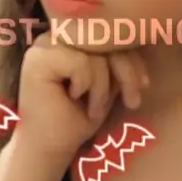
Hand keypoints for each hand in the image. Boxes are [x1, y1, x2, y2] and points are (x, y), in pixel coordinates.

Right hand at [16, 32, 148, 156]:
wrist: (51, 148)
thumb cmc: (78, 116)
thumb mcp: (109, 83)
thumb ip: (118, 59)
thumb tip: (141, 38)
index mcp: (72, 35)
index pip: (110, 32)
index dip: (131, 57)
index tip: (144, 85)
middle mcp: (57, 35)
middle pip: (105, 39)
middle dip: (126, 71)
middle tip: (132, 101)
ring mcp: (44, 45)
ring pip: (95, 52)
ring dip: (103, 87)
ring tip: (94, 107)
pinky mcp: (37, 59)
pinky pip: (81, 63)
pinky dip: (87, 85)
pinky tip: (76, 98)